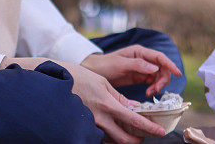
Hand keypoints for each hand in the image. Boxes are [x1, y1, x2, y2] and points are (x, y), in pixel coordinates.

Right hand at [0, 57, 165, 143]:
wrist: (55, 81)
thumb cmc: (79, 77)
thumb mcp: (102, 83)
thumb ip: (118, 97)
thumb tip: (131, 108)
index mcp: (108, 104)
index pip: (134, 120)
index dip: (149, 128)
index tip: (160, 132)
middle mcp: (100, 118)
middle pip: (124, 139)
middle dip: (137, 140)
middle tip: (144, 137)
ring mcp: (90, 125)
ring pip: (112, 140)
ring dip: (123, 139)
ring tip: (130, 133)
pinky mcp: (83, 126)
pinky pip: (100, 136)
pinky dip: (110, 135)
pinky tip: (113, 129)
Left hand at [81, 45, 181, 96]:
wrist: (94, 72)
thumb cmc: (105, 65)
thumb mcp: (120, 64)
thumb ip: (137, 65)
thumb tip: (155, 68)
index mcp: (139, 52)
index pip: (159, 57)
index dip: (170, 64)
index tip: (177, 73)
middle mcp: (143, 59)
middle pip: (162, 68)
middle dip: (162, 80)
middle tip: (155, 91)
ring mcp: (142, 68)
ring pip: (158, 76)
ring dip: (157, 86)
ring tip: (149, 94)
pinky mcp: (139, 77)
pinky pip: (152, 82)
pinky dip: (153, 89)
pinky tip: (148, 94)